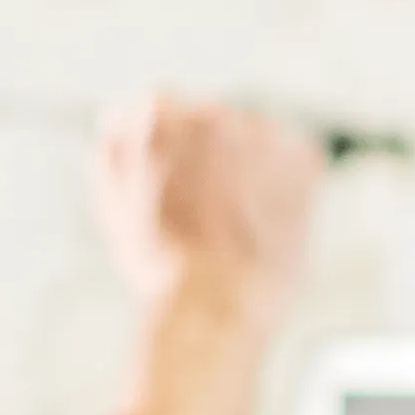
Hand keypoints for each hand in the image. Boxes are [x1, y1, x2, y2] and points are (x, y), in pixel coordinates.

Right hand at [92, 95, 324, 313]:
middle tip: (204, 214)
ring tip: (234, 220)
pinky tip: (263, 218)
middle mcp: (209, 112)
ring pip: (250, 137)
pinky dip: (281, 181)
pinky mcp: (301, 155)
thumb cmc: (161, 266)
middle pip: (207, 124)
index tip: (171, 192)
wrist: (220, 303)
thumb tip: (118, 118)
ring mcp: (260, 132)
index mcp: (156, 116)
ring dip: (245, 165)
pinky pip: (290, 155)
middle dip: (206, 158)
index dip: (164, 157)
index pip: (158, 111)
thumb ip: (114, 151)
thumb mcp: (116, 207)